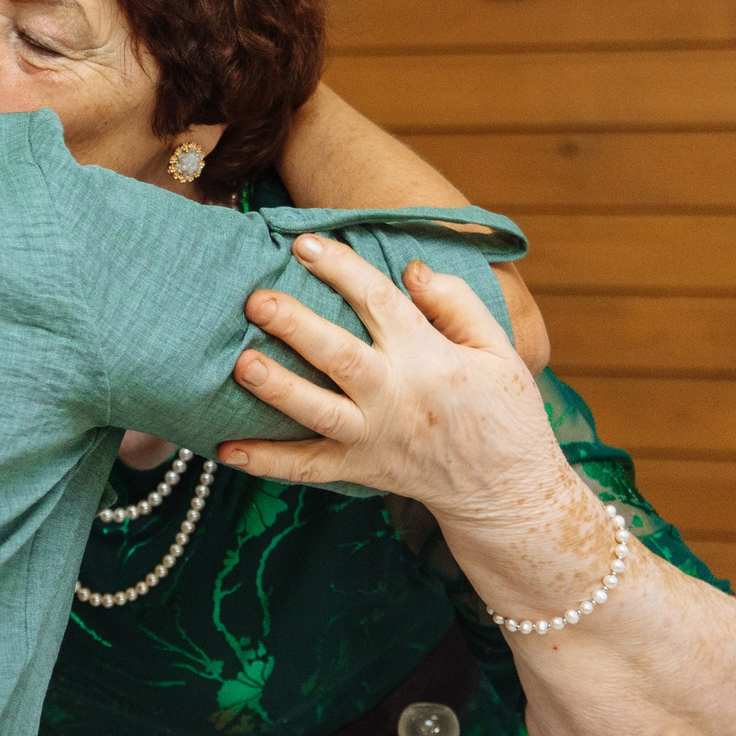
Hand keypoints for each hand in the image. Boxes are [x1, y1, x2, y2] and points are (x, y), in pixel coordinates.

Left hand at [215, 235, 573, 530]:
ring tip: (240, 365)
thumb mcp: (500, 351)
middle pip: (338, 356)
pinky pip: (307, 469)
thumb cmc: (504, 413)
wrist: (508, 492)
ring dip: (277, 389)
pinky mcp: (359, 470)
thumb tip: (410, 269)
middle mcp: (396, 398)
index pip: (380, 303)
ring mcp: (373, 438)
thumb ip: (457, 304)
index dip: (341, 269)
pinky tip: (226, 451)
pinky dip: (267, 462)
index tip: (303, 242)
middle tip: (256, 300)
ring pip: (317, 411)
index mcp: (431, 359)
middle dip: (296, 326)